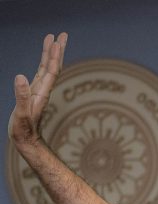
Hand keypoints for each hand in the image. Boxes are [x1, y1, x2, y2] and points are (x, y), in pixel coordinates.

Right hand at [8, 33, 67, 150]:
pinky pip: (40, 75)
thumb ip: (22, 97)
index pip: (50, 71)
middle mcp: (43, 90)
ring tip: (54, 39)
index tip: (56, 41)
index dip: (53, 56)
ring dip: (51, 54)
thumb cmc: (23, 131)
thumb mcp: (21, 114)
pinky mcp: (34, 94)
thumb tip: (21, 77)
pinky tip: (43, 58)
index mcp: (41, 93)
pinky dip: (43, 63)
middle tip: (63, 35)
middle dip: (57, 51)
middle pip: (52, 67)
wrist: (27, 142)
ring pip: (47, 69)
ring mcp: (39, 91)